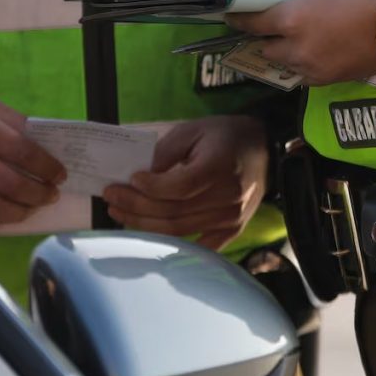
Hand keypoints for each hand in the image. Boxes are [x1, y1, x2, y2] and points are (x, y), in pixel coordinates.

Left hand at [102, 116, 268, 250]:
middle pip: (174, 212)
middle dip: (136, 207)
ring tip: (120, 213)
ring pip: (179, 231)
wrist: (264, 150)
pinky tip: (147, 234)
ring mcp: (231, 218)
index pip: (179, 187)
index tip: (130, 180)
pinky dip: (171, 243)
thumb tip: (139, 175)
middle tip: (111, 197)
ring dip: (144, 225)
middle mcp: (227, 197)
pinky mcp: (232, 230)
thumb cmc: (225, 136)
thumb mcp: (193, 130)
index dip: (151, 188)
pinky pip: (197, 246)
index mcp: (218, 167)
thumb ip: (166, 151)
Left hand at [226, 0, 375, 84]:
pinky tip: (315, 45)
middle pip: (264, 45)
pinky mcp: (327, 80)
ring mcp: (312, 68)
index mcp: (293, 19)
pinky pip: (302, 72)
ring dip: (282, 48)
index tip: (232, 12)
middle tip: (273, 18)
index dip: (239, 17)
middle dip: (264, 33)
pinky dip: (301, 60)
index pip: (251, 22)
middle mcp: (297, 49)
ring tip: (297, 32)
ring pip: (282, 61)